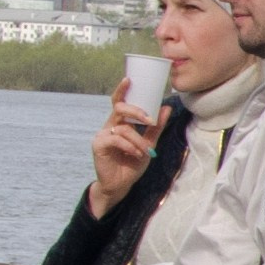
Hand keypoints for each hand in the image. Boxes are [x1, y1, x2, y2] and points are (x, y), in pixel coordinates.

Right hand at [87, 82, 159, 214]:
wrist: (120, 185)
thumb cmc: (132, 164)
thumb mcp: (148, 144)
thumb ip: (156, 128)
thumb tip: (166, 107)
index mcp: (120, 122)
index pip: (119, 101)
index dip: (122, 90)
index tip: (129, 79)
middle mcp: (110, 125)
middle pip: (120, 108)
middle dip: (137, 111)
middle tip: (150, 120)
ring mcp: (102, 135)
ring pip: (123, 127)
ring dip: (138, 140)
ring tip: (145, 152)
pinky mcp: (99, 146)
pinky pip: (116, 139)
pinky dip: (129, 146)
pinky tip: (136, 154)